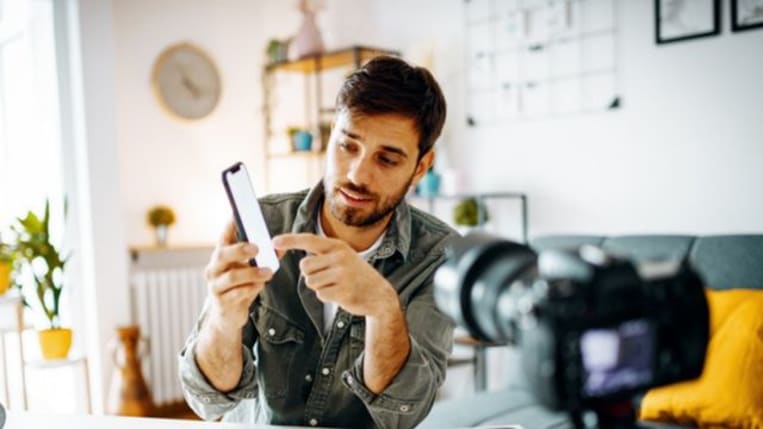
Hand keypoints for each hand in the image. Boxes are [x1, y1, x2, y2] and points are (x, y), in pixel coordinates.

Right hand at [203, 220, 273, 331]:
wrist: (227, 316)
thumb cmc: (240, 288)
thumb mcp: (250, 271)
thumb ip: (263, 259)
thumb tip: (281, 247)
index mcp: (221, 257)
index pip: (222, 238)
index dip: (228, 226)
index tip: (236, 214)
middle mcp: (213, 269)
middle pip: (222, 254)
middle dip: (240, 250)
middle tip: (257, 248)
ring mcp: (215, 286)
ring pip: (232, 276)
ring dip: (252, 272)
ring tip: (268, 272)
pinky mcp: (222, 301)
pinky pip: (237, 293)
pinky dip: (251, 288)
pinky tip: (260, 286)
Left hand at [272, 233, 396, 317]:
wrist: (379, 294)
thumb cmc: (355, 275)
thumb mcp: (343, 257)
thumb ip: (322, 255)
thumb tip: (299, 259)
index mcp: (338, 246)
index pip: (309, 240)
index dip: (290, 240)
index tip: (274, 242)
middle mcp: (340, 257)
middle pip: (305, 266)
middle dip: (310, 274)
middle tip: (327, 276)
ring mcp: (343, 274)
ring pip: (310, 282)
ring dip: (319, 286)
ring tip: (336, 285)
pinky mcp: (343, 291)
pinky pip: (320, 294)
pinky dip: (327, 296)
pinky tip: (341, 293)